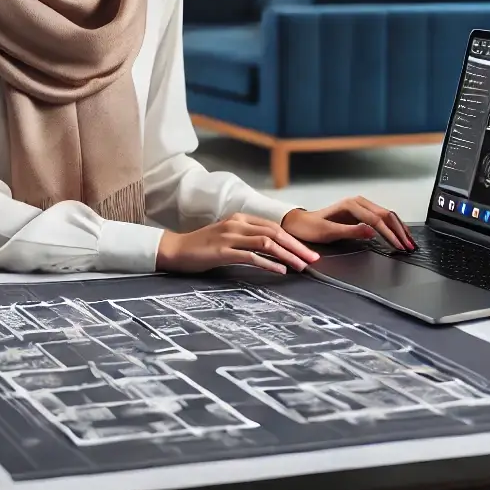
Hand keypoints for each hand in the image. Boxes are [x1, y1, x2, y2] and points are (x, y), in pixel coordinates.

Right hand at [156, 213, 321, 275]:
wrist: (176, 249)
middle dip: (297, 247)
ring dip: (287, 255)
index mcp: (240, 218)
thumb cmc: (202, 246)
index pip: (274, 226)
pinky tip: (280, 271)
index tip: (308, 252)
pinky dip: (269, 263)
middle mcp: (237, 223)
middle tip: (313, 260)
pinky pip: (251, 256)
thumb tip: (272, 249)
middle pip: (275, 232)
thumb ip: (247, 238)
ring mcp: (230, 236)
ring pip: (266, 242)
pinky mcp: (223, 251)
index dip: (294, 239)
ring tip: (301, 267)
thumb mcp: (228, 236)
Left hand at [282, 197, 414, 250]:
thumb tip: (371, 231)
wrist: (301, 223)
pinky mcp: (361, 212)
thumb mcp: (328, 232)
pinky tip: (399, 235)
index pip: (377, 219)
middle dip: (399, 231)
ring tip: (409, 242)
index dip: (390, 233)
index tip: (399, 246)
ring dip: (399, 228)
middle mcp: (358, 202)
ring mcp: (360, 206)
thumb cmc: (312, 228)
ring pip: (387, 215)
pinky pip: (382, 217)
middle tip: (409, 246)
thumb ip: (351, 231)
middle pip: (386, 215)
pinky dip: (393, 226)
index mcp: (351, 205)